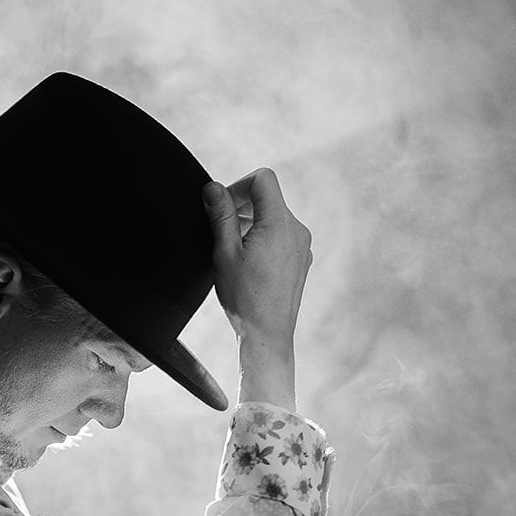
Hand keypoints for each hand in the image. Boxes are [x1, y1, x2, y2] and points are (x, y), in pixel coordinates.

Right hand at [202, 169, 311, 408]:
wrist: (267, 335)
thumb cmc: (245, 298)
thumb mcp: (224, 253)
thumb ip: (221, 215)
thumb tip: (213, 188)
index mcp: (279, 224)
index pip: (263, 179)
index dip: (238, 186)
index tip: (222, 206)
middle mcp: (297, 230)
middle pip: (268, 198)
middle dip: (242, 206)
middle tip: (220, 229)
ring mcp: (302, 246)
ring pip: (274, 218)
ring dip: (251, 224)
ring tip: (232, 251)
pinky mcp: (301, 260)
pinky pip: (281, 236)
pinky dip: (263, 239)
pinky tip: (247, 263)